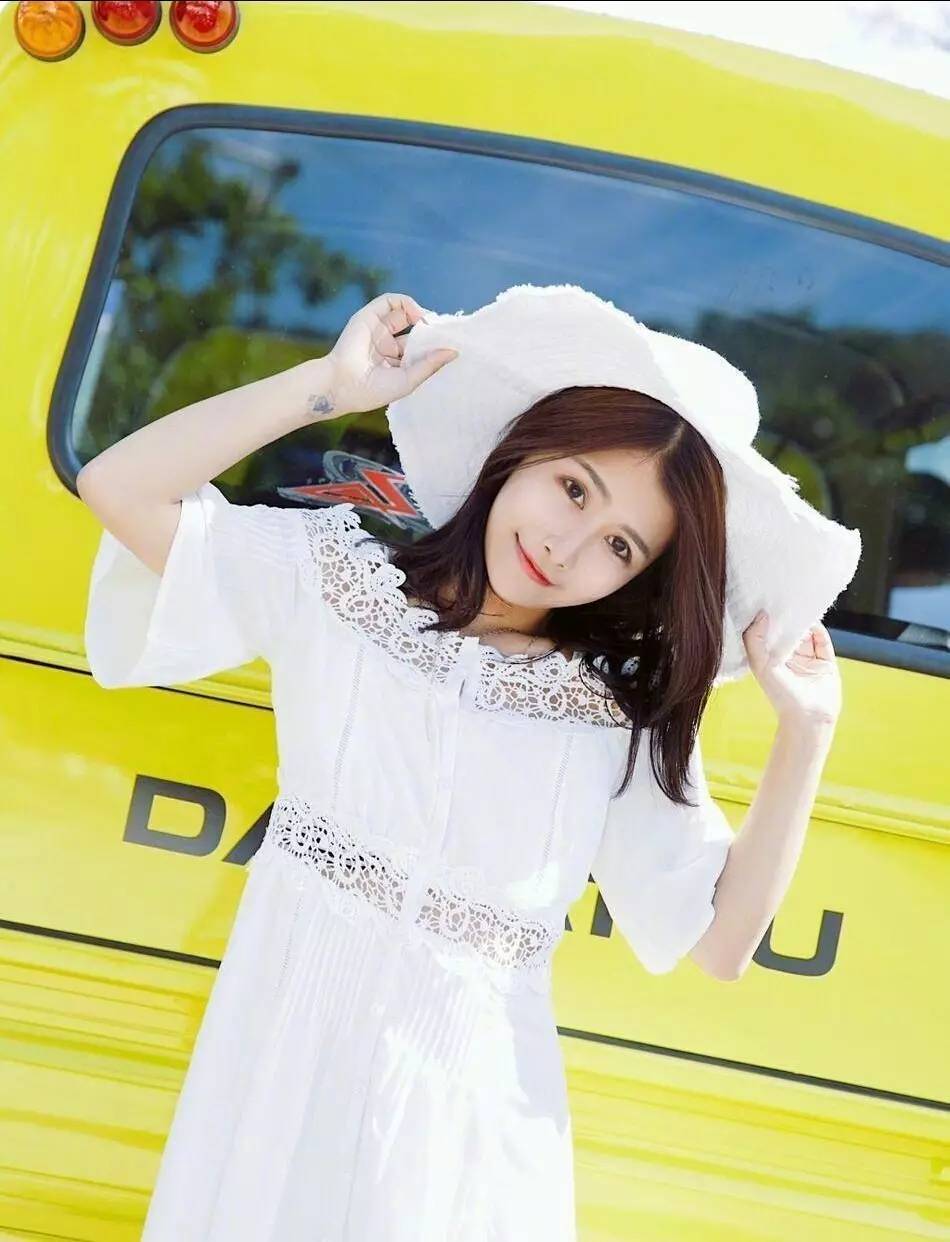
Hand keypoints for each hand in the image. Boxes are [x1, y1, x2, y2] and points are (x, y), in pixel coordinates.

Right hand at [325, 291, 458, 415]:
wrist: (343, 384)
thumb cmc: (373, 390)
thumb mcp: (409, 379)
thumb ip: (430, 364)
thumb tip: (454, 352)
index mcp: (396, 364)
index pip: (420, 348)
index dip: (435, 344)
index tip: (452, 343)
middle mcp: (388, 346)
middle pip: (415, 330)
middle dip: (431, 329)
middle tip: (446, 331)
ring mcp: (378, 330)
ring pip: (405, 313)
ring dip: (421, 314)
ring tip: (432, 323)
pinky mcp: (369, 316)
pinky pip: (390, 301)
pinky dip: (407, 303)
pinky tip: (418, 314)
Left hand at [742, 612, 841, 731]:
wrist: (809, 717)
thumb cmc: (780, 695)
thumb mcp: (760, 665)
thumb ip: (755, 640)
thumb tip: (762, 615)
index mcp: (771, 658)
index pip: (768, 632)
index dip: (766, 618)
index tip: (763, 600)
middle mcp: (789, 656)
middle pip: (788, 629)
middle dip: (786, 615)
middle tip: (782, 596)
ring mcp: (808, 658)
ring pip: (806, 632)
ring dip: (803, 620)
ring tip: (798, 603)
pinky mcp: (826, 660)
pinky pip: (823, 640)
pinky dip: (819, 628)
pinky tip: (812, 619)